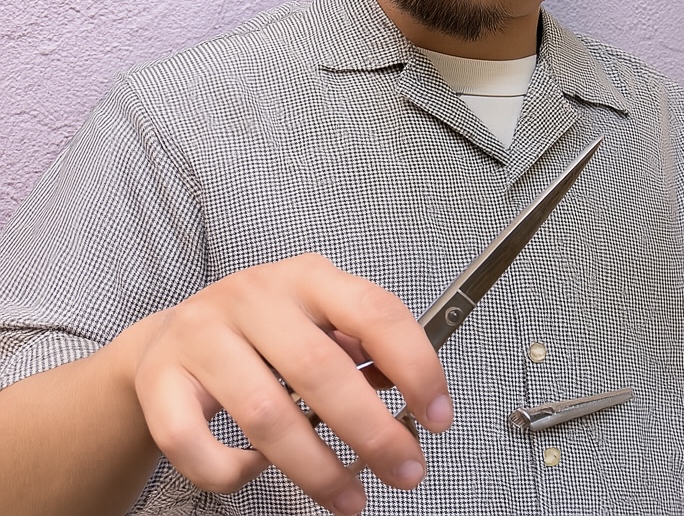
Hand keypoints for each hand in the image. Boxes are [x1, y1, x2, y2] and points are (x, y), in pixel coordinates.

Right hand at [123, 254, 452, 515]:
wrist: (169, 336)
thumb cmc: (261, 332)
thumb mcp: (317, 319)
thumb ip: (361, 348)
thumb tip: (414, 397)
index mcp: (308, 276)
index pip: (375, 311)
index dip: (414, 365)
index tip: (438, 415)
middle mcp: (255, 296)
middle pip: (321, 369)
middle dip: (373, 432)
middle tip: (406, 470)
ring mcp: (202, 335)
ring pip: (265, 414)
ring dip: (316, 469)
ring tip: (349, 496)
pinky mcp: (160, 379)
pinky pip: (197, 444)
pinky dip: (233, 472)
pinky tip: (256, 473)